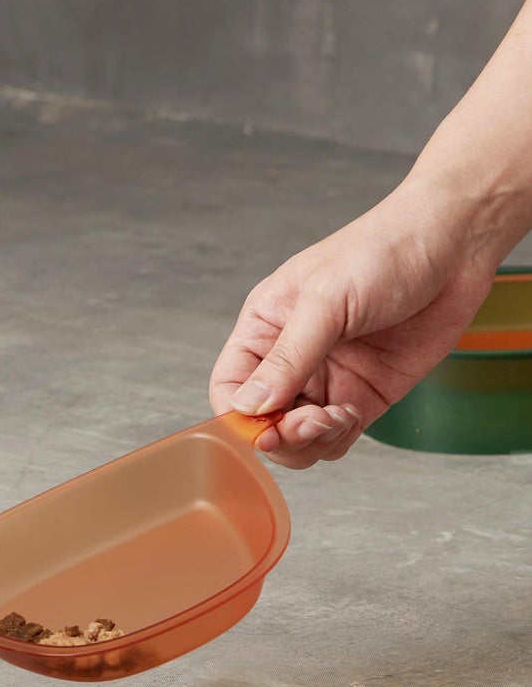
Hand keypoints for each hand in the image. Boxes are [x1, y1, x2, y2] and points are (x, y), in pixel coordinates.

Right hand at [209, 178, 500, 467]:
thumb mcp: (326, 302)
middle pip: (261, 422)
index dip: (240, 416)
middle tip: (309, 423)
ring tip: (337, 417)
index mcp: (264, 329)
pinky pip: (335, 438)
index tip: (265, 427)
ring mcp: (327, 380)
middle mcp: (290, 359)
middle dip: (280, 434)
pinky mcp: (363, 395)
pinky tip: (352, 415)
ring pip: (297, 438)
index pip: (230, 388)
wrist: (455, 244)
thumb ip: (288, 358)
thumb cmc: (383, 251)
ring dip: (311, 441)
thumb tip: (249, 405)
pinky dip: (337, 439)